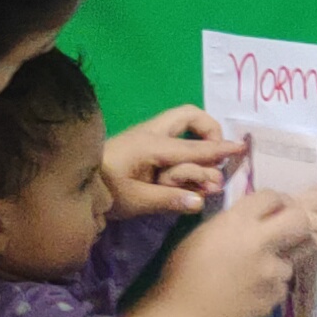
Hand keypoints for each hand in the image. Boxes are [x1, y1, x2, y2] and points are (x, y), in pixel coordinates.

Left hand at [103, 105, 243, 217]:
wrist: (75, 185)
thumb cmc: (105, 192)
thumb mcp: (136, 201)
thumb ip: (169, 200)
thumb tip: (200, 201)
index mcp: (152, 145)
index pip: (194, 147)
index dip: (219, 150)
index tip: (241, 149)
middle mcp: (153, 134)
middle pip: (190, 115)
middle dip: (209, 131)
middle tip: (215, 156)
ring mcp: (147, 137)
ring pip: (183, 125)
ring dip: (198, 146)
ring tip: (202, 177)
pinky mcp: (143, 145)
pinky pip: (174, 138)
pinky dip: (186, 149)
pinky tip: (185, 174)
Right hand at [155, 181, 316, 316]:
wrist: (183, 316)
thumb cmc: (182, 272)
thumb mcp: (204, 234)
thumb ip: (234, 222)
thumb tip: (256, 218)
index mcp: (237, 222)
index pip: (273, 196)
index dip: (274, 201)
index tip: (271, 209)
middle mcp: (260, 242)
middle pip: (299, 220)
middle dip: (296, 220)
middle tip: (285, 228)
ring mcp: (271, 271)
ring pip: (292, 257)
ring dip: (278, 260)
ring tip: (251, 273)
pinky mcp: (275, 296)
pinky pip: (281, 284)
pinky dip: (270, 285)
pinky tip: (248, 291)